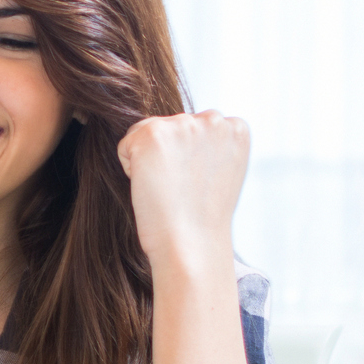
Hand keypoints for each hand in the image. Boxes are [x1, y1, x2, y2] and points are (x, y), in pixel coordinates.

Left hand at [115, 110, 248, 274]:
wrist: (192, 245)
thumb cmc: (202, 218)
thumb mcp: (221, 171)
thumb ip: (209, 144)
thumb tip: (182, 134)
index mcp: (236, 128)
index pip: (196, 127)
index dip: (190, 158)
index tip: (198, 183)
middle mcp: (213, 119)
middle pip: (172, 125)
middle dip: (170, 154)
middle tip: (182, 189)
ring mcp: (183, 124)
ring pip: (148, 133)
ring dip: (150, 159)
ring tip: (169, 188)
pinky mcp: (152, 134)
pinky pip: (127, 145)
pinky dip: (131, 168)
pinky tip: (153, 187)